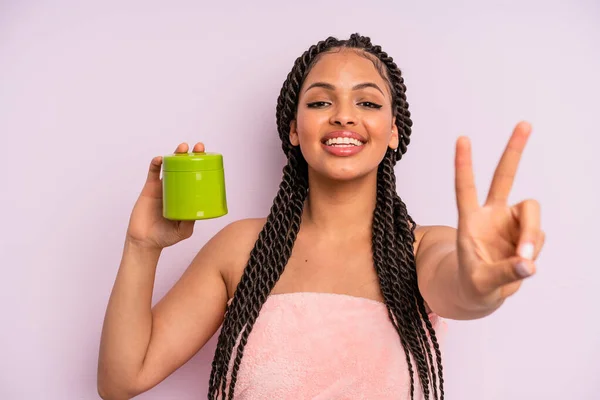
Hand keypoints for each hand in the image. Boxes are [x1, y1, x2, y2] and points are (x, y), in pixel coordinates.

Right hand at [126, 142, 205, 249]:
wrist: (145, 241)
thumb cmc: (165, 237)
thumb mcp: (182, 231)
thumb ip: (189, 223)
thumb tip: (197, 212)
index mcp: (186, 196)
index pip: (196, 177)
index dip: (202, 166)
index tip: (209, 158)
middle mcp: (176, 189)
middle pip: (185, 167)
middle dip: (191, 155)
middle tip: (198, 148)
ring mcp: (163, 187)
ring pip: (169, 166)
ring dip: (175, 154)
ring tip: (182, 148)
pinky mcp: (150, 188)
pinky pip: (153, 172)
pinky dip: (156, 163)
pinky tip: (160, 158)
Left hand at [454, 121, 544, 309]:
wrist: (481, 292)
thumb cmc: (473, 284)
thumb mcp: (481, 283)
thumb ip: (504, 274)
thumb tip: (529, 264)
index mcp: (470, 221)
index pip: (465, 188)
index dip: (464, 165)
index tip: (462, 139)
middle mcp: (491, 215)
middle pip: (504, 177)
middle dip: (514, 151)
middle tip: (524, 123)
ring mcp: (510, 222)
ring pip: (532, 214)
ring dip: (531, 234)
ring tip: (523, 259)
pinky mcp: (526, 233)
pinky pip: (539, 236)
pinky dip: (533, 250)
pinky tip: (522, 263)